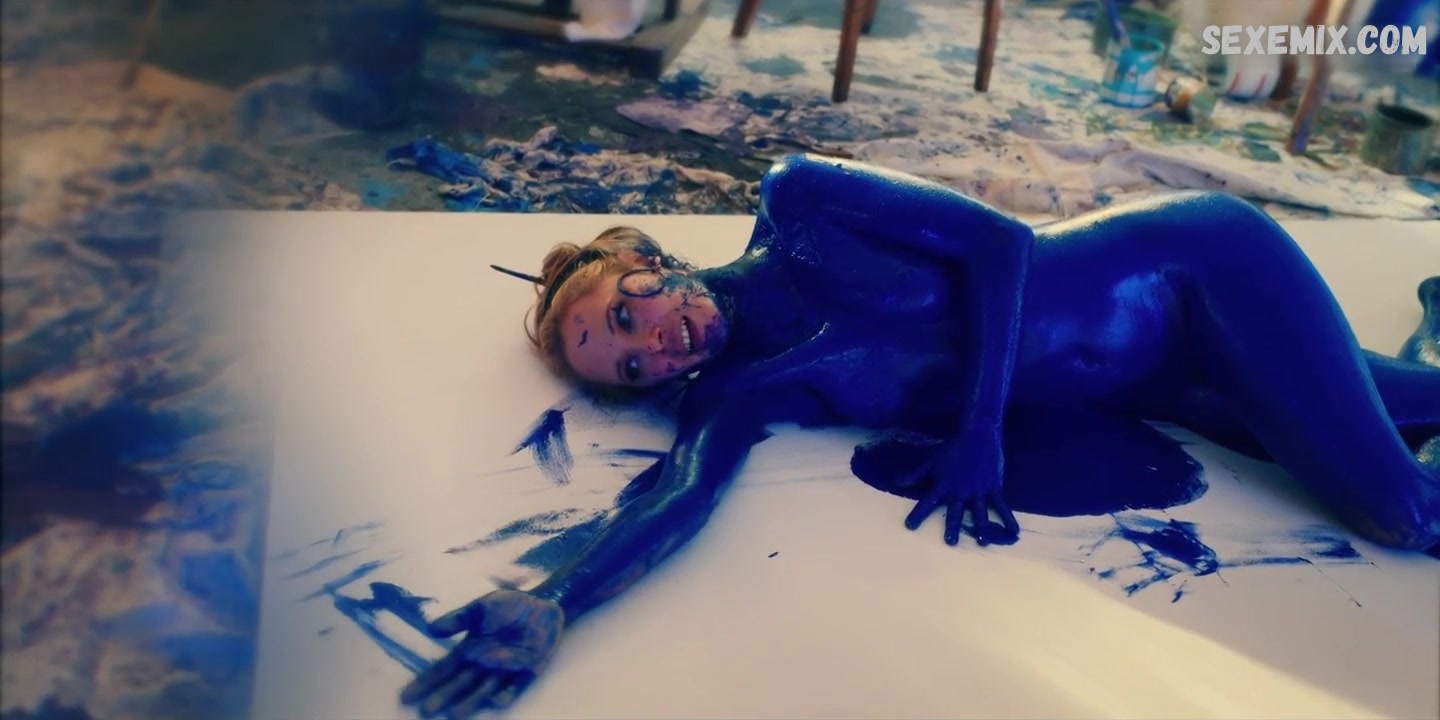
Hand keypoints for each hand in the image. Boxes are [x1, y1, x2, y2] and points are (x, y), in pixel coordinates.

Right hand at [400, 589, 564, 718]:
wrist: (543, 604)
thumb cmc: (508, 607)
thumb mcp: (481, 608)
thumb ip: (458, 619)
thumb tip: (430, 629)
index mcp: (470, 650)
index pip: (444, 670)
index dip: (427, 683)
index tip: (407, 696)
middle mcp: (483, 665)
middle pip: (460, 684)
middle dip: (443, 697)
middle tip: (426, 711)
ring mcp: (505, 670)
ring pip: (484, 689)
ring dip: (470, 701)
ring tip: (454, 714)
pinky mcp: (527, 672)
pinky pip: (514, 686)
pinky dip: (505, 694)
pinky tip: (495, 701)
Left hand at [901, 427, 1019, 545]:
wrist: (978, 436)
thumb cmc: (953, 450)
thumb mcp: (932, 462)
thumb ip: (915, 475)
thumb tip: (895, 481)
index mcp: (943, 486)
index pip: (926, 502)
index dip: (917, 514)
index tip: (909, 526)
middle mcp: (959, 491)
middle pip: (954, 513)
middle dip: (951, 527)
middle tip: (950, 542)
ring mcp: (978, 491)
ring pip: (979, 513)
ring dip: (981, 528)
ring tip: (982, 543)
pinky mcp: (993, 488)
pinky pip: (1001, 506)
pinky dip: (1008, 519)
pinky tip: (1015, 532)